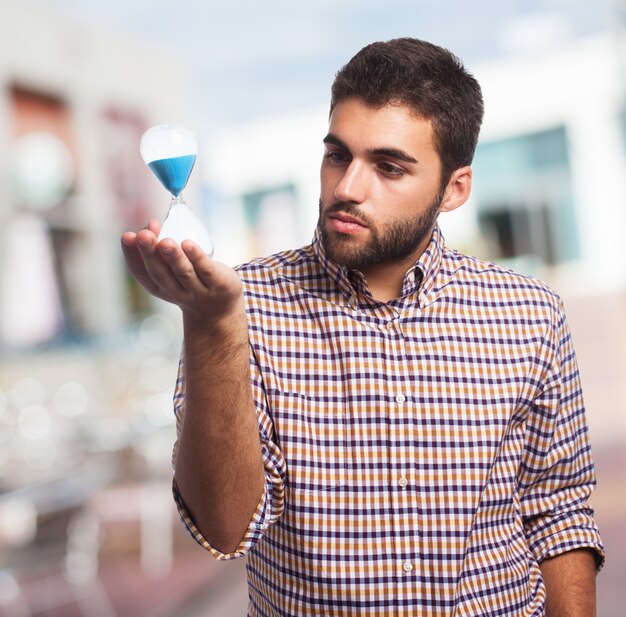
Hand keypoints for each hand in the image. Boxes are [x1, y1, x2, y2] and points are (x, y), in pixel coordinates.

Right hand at [121, 220, 243, 323]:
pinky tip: (189, 244)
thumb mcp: (173, 267)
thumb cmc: (191, 280)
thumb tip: (153, 224)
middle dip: (150, 254)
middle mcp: (176, 291)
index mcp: (159, 287)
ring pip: (184, 273)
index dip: (132, 256)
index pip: (141, 273)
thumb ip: (161, 245)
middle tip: (143, 235)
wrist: (219, 309)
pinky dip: (197, 257)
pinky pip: (206, 270)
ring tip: (165, 242)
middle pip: (160, 274)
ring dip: (173, 257)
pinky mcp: (219, 284)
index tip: (127, 236)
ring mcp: (198, 291)